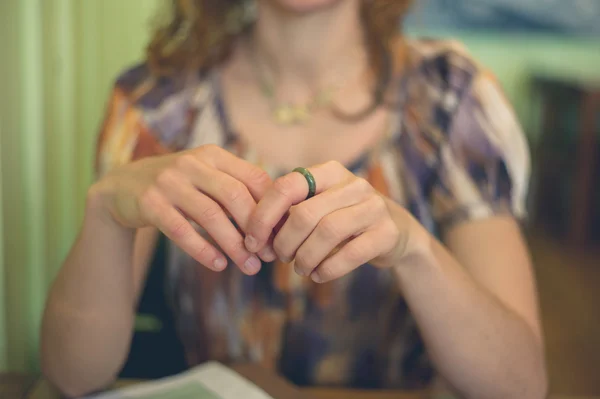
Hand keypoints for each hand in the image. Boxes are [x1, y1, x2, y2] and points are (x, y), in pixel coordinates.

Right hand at [89, 145, 274, 274]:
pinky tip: (218, 265)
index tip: (280, 234)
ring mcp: (169, 182)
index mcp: (213, 155)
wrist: (122, 187)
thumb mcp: (206, 177)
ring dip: (233, 245)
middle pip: (235, 196)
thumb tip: (277, 222)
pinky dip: (202, 250)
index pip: (254, 178)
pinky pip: (181, 230)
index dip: (271, 208)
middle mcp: (192, 163)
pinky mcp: (149, 203)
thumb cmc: (178, 186)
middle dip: (256, 229)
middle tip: (267, 255)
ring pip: (210, 215)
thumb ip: (236, 190)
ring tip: (248, 266)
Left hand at [244, 161, 409, 282]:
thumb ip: (291, 212)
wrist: (397, 232)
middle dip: (284, 242)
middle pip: (304, 214)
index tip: (253, 241)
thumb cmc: (345, 220)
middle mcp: (354, 184)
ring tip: (300, 268)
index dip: (264, 215)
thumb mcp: (320, 207)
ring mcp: (373, 207)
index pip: (287, 186)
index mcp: (330, 172)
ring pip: (326, 233)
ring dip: (305, 258)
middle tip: (281, 257)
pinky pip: (350, 254)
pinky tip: (318, 275)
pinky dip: (327, 269)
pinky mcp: (387, 233)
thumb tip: (255, 235)